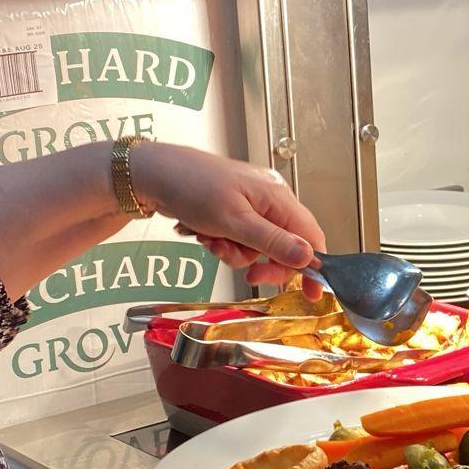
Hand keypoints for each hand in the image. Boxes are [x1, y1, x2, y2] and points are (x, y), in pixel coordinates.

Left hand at [132, 143, 328, 289]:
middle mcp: (270, 200)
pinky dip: (227, 245)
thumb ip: (272, 241)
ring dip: (238, 254)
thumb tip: (307, 257)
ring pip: (260, 248)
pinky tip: (210, 236)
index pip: (311, 236)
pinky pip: (242, 241)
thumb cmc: (191, 186)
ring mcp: (253, 206)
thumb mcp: (233, 221)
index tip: (312, 293)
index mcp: (277, 197)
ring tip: (216, 243)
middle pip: (287, 246)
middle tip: (251, 275)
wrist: (155, 175)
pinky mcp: (236, 212)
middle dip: (266, 263)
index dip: (313, 267)